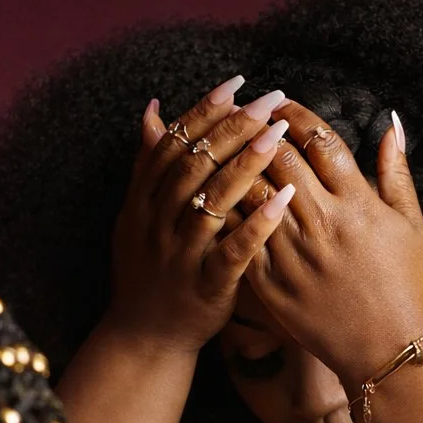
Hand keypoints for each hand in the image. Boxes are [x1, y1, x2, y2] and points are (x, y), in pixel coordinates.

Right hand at [105, 77, 295, 353]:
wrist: (144, 337)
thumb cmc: (150, 270)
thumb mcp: (137, 216)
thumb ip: (149, 165)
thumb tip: (154, 110)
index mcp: (142, 202)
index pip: (173, 146)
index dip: (203, 113)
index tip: (236, 84)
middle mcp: (156, 224)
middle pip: (193, 167)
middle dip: (231, 130)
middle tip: (267, 101)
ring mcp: (179, 256)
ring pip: (211, 203)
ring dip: (245, 166)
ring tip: (278, 135)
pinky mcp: (204, 286)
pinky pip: (232, 252)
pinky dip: (257, 224)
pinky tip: (285, 199)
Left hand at [241, 101, 422, 381]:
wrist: (385, 347)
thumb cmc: (402, 282)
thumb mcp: (411, 223)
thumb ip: (397, 170)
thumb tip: (391, 122)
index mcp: (357, 203)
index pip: (320, 140)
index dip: (296, 115)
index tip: (280, 103)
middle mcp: (322, 222)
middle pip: (278, 158)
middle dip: (257, 128)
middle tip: (241, 112)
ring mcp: (292, 252)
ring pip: (250, 192)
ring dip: (233, 163)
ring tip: (220, 145)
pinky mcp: (269, 280)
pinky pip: (236, 235)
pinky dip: (223, 209)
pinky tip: (212, 193)